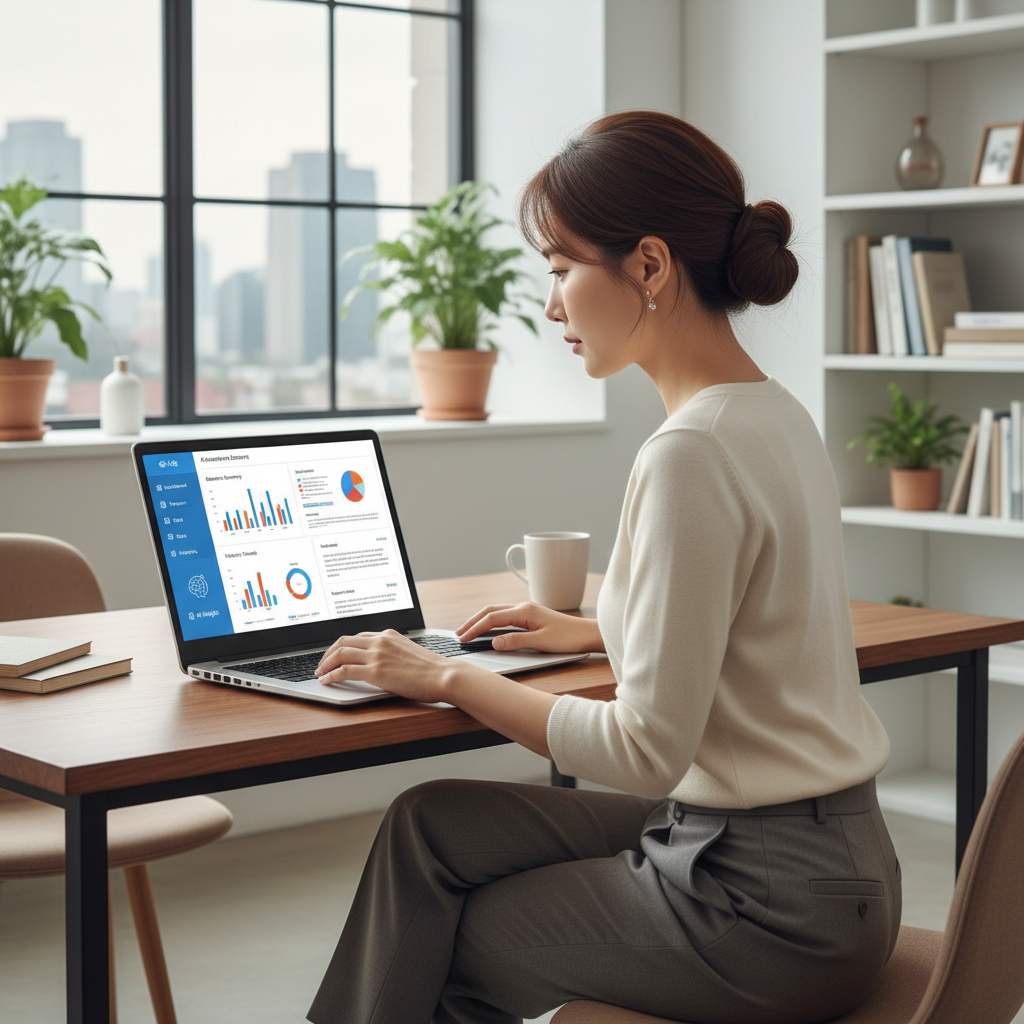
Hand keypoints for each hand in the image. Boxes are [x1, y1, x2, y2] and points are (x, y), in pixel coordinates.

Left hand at [316, 630, 453, 703]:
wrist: (444, 675)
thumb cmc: (432, 669)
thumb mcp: (410, 652)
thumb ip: (393, 652)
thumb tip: (383, 662)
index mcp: (389, 634)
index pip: (358, 636)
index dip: (342, 646)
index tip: (336, 655)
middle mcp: (380, 641)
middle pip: (343, 641)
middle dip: (328, 653)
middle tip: (321, 664)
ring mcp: (377, 655)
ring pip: (340, 653)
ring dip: (325, 663)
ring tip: (320, 673)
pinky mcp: (375, 671)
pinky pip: (344, 670)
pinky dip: (331, 675)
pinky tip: (326, 681)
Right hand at [456, 602, 604, 653]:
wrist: (587, 634)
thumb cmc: (568, 638)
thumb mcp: (541, 643)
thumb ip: (516, 642)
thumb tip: (494, 643)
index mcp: (524, 611)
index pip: (492, 619)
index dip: (475, 628)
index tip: (462, 639)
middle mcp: (524, 607)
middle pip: (491, 611)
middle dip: (473, 621)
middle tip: (458, 634)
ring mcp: (527, 611)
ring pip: (497, 612)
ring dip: (481, 621)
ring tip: (468, 631)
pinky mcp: (531, 617)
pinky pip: (505, 617)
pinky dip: (492, 622)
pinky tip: (489, 630)